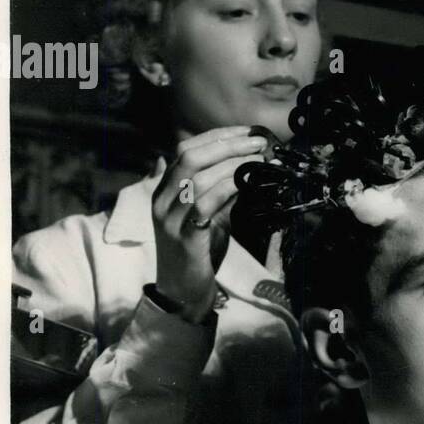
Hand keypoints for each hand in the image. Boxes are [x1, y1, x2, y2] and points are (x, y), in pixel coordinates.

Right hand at [152, 126, 267, 320]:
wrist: (182, 292)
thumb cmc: (197, 250)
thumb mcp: (208, 213)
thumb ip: (219, 189)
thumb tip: (246, 163)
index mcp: (164, 189)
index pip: (186, 149)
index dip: (218, 136)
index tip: (248, 131)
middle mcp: (162, 200)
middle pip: (190, 157)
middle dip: (228, 145)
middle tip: (259, 143)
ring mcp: (170, 219)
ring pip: (198, 179)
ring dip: (233, 165)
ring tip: (261, 161)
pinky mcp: (184, 238)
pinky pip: (203, 206)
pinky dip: (226, 189)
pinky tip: (246, 184)